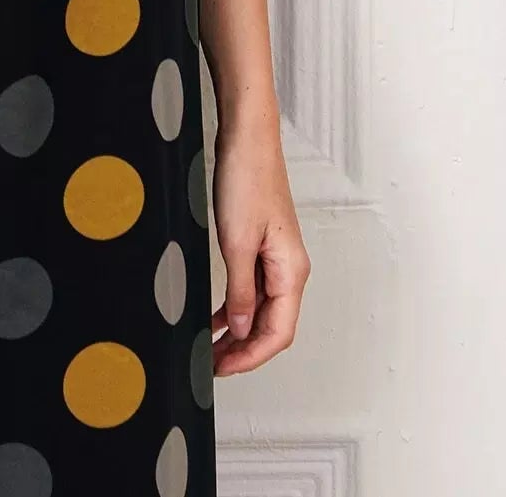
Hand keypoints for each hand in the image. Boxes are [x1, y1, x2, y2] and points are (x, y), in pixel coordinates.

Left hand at [209, 120, 310, 373]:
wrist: (246, 137)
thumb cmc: (247, 178)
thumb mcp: (236, 242)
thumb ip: (242, 291)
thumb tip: (242, 330)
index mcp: (292, 271)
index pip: (278, 333)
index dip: (251, 357)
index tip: (224, 368)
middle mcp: (290, 267)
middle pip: (273, 325)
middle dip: (245, 350)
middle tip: (214, 364)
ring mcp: (277, 256)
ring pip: (263, 309)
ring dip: (240, 331)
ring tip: (213, 348)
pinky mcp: (262, 243)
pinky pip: (254, 287)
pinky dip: (237, 305)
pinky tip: (218, 316)